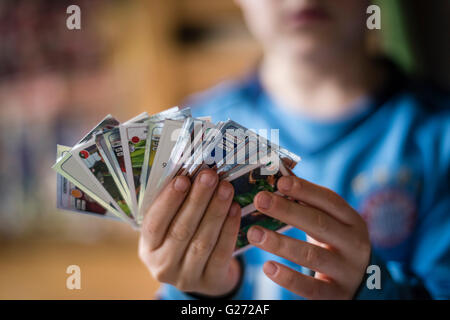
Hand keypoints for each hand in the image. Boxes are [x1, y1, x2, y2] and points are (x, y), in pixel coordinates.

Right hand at [139, 169, 241, 295]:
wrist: (203, 274)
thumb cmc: (183, 239)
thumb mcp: (170, 226)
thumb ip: (175, 205)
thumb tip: (189, 171)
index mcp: (148, 248)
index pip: (154, 224)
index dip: (168, 201)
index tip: (183, 178)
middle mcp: (163, 266)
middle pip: (181, 230)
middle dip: (197, 200)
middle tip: (210, 176)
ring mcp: (186, 277)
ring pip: (202, 241)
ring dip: (216, 211)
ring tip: (225, 188)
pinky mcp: (210, 281)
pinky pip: (221, 253)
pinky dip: (229, 229)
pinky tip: (234, 209)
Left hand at [247, 175, 370, 298]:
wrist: (361, 285)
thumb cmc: (335, 243)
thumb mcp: (329, 221)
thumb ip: (307, 200)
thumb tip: (279, 172)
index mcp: (352, 220)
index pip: (330, 200)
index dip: (305, 190)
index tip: (280, 181)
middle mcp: (354, 244)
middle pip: (319, 224)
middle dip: (287, 210)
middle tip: (260, 200)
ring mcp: (347, 271)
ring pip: (312, 256)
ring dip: (280, 243)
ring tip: (253, 233)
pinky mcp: (336, 295)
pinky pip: (310, 288)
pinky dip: (288, 278)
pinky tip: (267, 267)